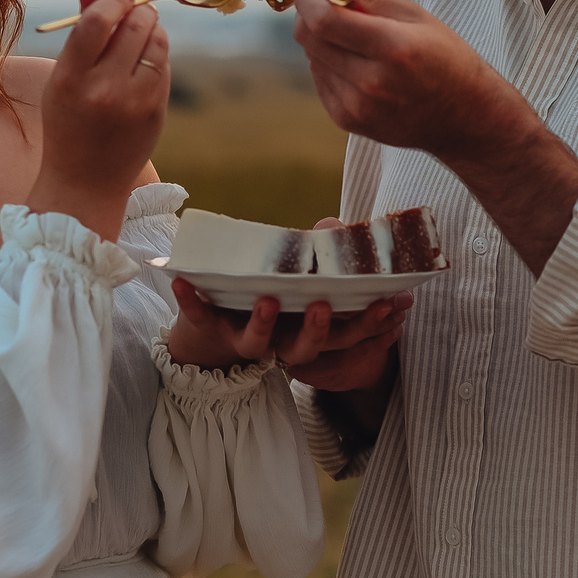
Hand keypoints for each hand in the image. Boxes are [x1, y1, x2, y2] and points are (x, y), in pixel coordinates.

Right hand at [27, 0, 169, 236]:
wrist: (86, 182)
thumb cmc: (69, 122)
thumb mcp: (63, 76)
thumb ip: (80, 28)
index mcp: (70, 79)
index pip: (97, 22)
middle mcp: (104, 90)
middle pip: (133, 27)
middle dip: (138, 10)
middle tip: (134, 8)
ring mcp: (135, 103)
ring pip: (156, 43)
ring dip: (152, 28)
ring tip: (140, 30)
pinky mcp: (156, 111)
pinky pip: (164, 66)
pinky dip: (157, 54)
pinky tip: (145, 59)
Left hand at [164, 279, 411, 386]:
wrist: (209, 334)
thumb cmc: (266, 296)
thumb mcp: (298, 279)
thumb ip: (320, 258)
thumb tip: (338, 229)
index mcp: (306, 331)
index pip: (348, 333)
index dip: (373, 321)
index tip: (396, 302)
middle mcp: (279, 342)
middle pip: (308, 348)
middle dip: (320, 330)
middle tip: (323, 306)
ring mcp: (244, 339)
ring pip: (257, 345)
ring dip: (263, 325)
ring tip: (266, 301)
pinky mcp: (209, 328)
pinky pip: (199, 317)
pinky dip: (190, 301)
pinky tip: (181, 281)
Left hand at [291, 0, 535, 160]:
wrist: (465, 116)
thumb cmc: (444, 57)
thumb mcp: (413, 16)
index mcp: (394, 48)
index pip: (324, 21)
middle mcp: (372, 82)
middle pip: (311, 39)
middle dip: (310, 15)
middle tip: (328, 5)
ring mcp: (359, 107)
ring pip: (313, 59)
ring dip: (323, 41)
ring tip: (356, 40)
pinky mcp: (349, 121)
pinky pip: (321, 81)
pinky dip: (329, 65)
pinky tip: (358, 65)